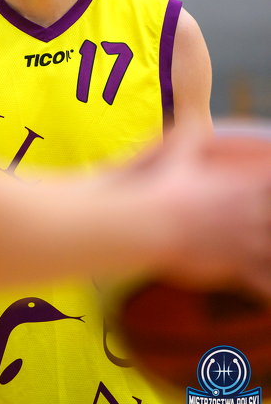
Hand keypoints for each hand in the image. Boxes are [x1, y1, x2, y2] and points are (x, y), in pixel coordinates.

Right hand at [113, 125, 270, 295]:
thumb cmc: (158, 185)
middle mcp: (251, 213)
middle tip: (267, 217)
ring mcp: (246, 241)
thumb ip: (189, 135)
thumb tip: (193, 122)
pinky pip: (264, 281)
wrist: (146, 223)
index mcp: (241, 185)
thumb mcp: (174, 149)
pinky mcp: (234, 266)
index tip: (270, 182)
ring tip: (269, 245)